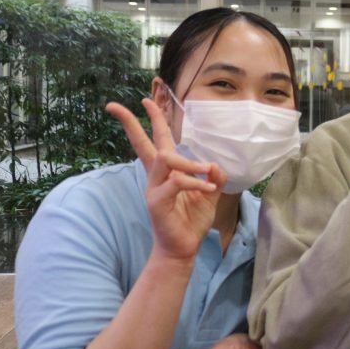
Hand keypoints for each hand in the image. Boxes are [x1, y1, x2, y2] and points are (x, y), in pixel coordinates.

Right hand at [106, 99, 225, 261]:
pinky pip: (175, 182)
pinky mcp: (157, 202)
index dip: (151, 120)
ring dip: (189, 162)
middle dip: (134, 122)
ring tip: (207, 171)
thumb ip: (213, 178)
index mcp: (167, 172)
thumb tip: (216, 165)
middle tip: (133, 102)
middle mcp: (156, 177)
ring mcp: (154, 188)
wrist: (183, 248)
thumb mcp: (209, 195)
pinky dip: (193, 181)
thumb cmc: (191, 220)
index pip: (155, 141)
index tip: (144, 100)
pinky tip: (206, 189)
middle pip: (144, 144)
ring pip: (164, 159)